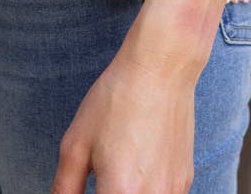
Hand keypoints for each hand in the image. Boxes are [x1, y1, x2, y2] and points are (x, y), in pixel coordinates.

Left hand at [50, 40, 196, 193]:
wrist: (161, 69)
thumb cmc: (116, 100)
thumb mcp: (76, 143)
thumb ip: (65, 189)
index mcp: (120, 193)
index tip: (90, 189)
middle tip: (101, 180)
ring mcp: (173, 193)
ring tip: (117, 174)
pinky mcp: (185, 181)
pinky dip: (146, 192)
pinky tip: (135, 170)